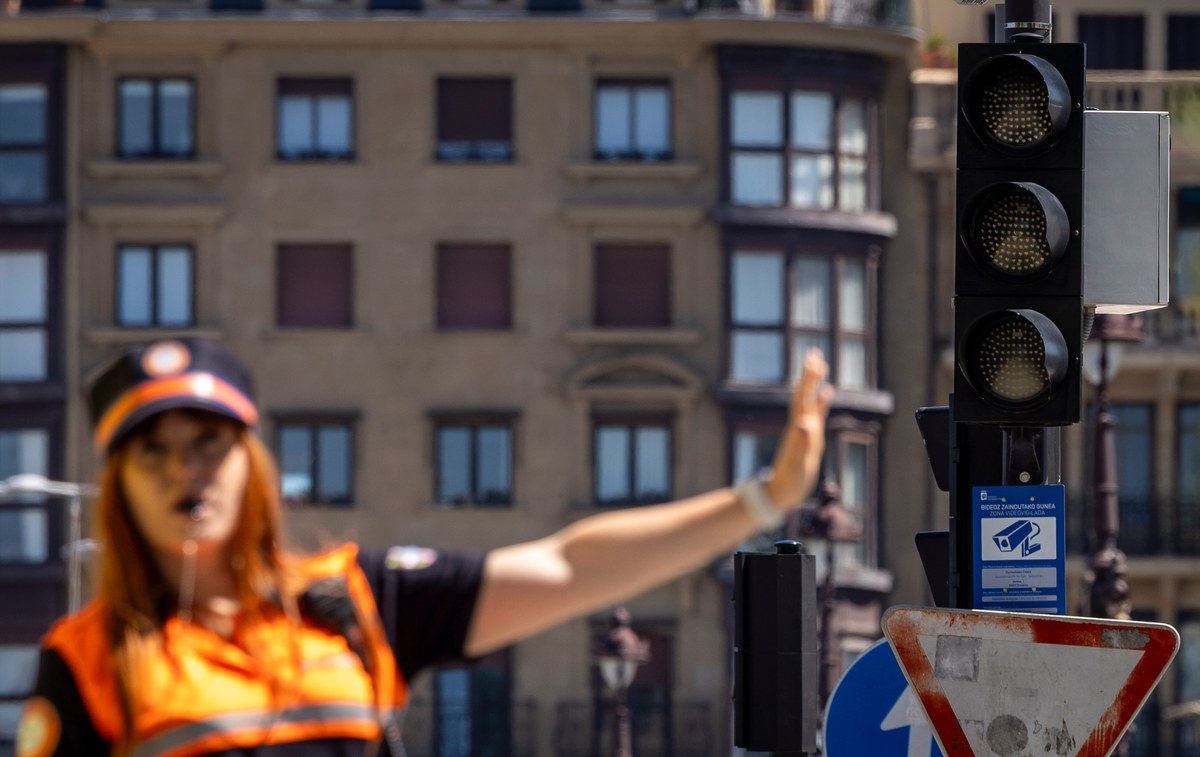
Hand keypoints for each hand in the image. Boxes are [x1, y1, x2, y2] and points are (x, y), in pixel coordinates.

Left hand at [763, 348, 832, 512]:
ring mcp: (804, 431)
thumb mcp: (797, 464)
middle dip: (809, 374)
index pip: (803, 399)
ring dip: (814, 383)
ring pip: (810, 401)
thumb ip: (801, 444)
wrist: (779, 493)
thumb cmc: (789, 482)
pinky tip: (827, 392)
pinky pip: (817, 414)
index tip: (813, 361)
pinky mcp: (808, 438)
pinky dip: (822, 402)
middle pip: (804, 395)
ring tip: (821, 365)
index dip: (808, 381)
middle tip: (814, 353)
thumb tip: (804, 423)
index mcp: (798, 429)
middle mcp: (800, 426)